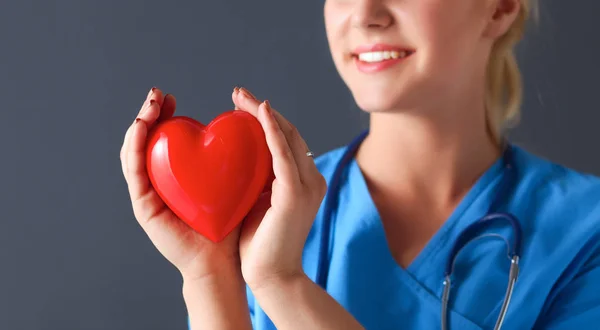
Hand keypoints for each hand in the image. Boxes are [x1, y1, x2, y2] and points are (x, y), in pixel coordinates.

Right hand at [120, 87, 242, 281]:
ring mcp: (147, 194)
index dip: (164, 116)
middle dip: (149, 113)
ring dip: (140, 123)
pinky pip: (134, 170)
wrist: (222, 259)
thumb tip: (241, 124)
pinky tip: (140, 126)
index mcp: (175, 176)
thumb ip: (230, 156)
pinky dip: (135, 145)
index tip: (172, 97)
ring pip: (135, 151)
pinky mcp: (143, 205)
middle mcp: (158, 182)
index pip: (163, 140)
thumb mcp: (231, 180)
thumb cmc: (230, 220)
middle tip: (157, 93)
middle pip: (146, 141)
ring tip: (149, 104)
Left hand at [231, 87, 327, 289]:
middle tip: (237, 94)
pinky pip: (282, 153)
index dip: (265, 119)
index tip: (241, 105)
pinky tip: (258, 111)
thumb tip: (238, 160)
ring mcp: (307, 184)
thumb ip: (258, 180)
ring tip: (240, 96)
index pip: (286, 140)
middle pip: (288, 132)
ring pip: (287, 136)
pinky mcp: (296, 193)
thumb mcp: (259, 203)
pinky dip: (271, 129)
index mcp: (304, 181)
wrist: (272, 276)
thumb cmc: (261, 244)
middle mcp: (311, 178)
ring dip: (263, 112)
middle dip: (262, 109)